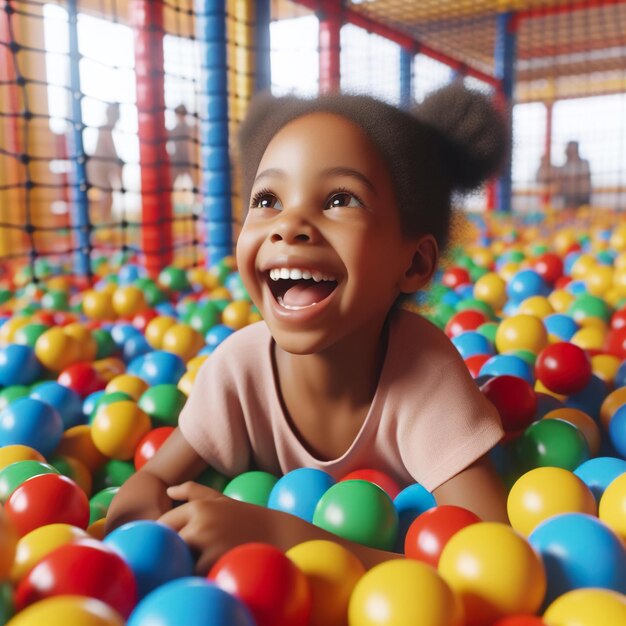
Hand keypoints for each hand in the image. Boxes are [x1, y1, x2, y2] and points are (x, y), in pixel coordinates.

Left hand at [158, 481, 278, 573]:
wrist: (276, 532)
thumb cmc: (245, 517)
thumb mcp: (220, 498)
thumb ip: (193, 491)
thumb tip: (168, 491)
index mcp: (198, 506)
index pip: (163, 524)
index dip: (165, 536)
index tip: (173, 544)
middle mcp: (200, 521)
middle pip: (168, 541)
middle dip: (172, 550)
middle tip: (182, 555)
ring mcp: (208, 541)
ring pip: (179, 557)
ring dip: (183, 562)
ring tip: (195, 562)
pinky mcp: (215, 560)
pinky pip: (194, 572)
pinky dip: (197, 574)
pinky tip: (208, 570)